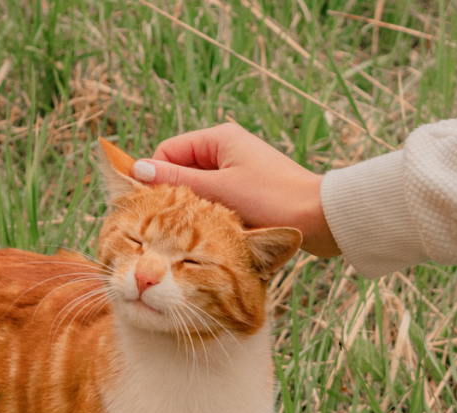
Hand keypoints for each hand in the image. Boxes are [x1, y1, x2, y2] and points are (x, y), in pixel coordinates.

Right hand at [132, 123, 340, 256]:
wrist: (320, 218)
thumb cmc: (272, 199)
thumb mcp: (218, 190)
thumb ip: (177, 181)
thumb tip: (136, 170)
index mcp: (219, 138)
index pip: (168, 152)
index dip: (155, 177)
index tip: (148, 206)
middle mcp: (227, 148)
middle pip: (181, 170)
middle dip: (174, 194)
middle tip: (168, 223)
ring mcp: (238, 169)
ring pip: (198, 187)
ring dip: (193, 207)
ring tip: (194, 228)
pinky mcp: (247, 189)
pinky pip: (216, 198)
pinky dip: (210, 213)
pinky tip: (212, 230)